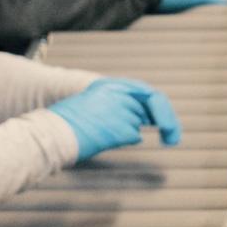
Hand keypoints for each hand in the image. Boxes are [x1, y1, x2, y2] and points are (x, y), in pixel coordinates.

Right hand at [49, 78, 183, 160]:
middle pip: (152, 106)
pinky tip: (104, 138)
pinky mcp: (122, 127)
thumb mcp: (93, 104)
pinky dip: (124, 140)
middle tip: (172, 139)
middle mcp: (118, 94)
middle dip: (167, 122)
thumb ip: (116, 107)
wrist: (54, 133)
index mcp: (109, 86)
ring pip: (139, 122)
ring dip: (130, 131)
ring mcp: (121, 110)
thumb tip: (141, 123)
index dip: (160, 108)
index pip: (146, 93)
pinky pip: (132, 135)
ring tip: (106, 133)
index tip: (166, 123)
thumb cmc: (67, 124)